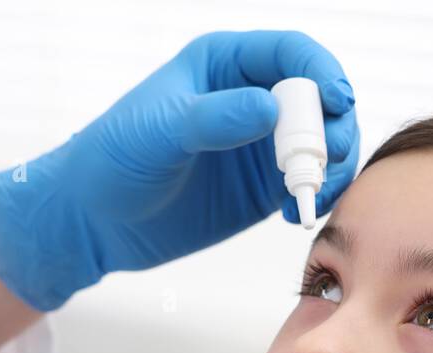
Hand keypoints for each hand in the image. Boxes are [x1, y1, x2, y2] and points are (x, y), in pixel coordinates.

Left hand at [0, 29, 359, 310]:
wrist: (96, 219)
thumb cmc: (114, 159)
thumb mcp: (159, 131)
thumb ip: (214, 118)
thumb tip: (270, 110)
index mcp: (224, 64)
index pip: (290, 53)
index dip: (321, 71)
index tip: (335, 100)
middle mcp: (251, 99)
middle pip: (318, 98)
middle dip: (333, 125)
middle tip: (325, 158)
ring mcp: (261, 145)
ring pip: (322, 143)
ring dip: (331, 165)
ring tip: (312, 191)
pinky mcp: (264, 187)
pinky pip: (308, 183)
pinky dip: (316, 194)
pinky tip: (295, 211)